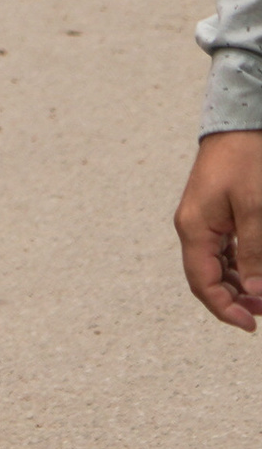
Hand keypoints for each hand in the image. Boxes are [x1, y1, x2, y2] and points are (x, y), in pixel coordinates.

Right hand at [176, 131, 261, 328]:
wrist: (242, 124)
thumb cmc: (247, 161)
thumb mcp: (255, 209)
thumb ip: (254, 253)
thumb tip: (257, 293)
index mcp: (195, 227)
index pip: (202, 282)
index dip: (225, 309)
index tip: (252, 325)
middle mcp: (194, 226)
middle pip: (207, 277)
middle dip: (235, 299)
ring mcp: (203, 219)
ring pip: (217, 265)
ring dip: (239, 283)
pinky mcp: (216, 212)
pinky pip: (224, 249)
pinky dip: (241, 264)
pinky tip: (256, 268)